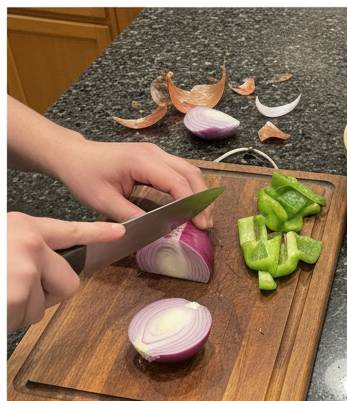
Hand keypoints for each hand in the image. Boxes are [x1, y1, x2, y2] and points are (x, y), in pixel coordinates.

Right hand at [7, 212, 124, 331]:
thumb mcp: (2, 244)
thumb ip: (24, 251)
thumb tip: (43, 267)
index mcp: (21, 227)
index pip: (69, 231)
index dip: (96, 233)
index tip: (120, 233)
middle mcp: (29, 245)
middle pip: (68, 282)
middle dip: (47, 293)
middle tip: (13, 287)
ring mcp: (25, 272)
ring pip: (44, 305)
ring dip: (20, 307)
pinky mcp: (18, 297)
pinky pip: (27, 318)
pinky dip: (9, 318)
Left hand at [57, 138, 213, 228]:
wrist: (72, 155)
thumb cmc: (83, 174)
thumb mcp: (104, 201)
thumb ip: (132, 216)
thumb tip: (156, 231)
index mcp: (140, 161)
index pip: (177, 182)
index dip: (192, 205)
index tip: (199, 225)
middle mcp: (153, 153)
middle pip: (191, 174)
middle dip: (203, 200)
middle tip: (205, 224)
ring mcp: (155, 154)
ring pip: (189, 172)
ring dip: (200, 194)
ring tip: (201, 217)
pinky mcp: (155, 159)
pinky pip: (181, 172)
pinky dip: (190, 189)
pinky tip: (190, 206)